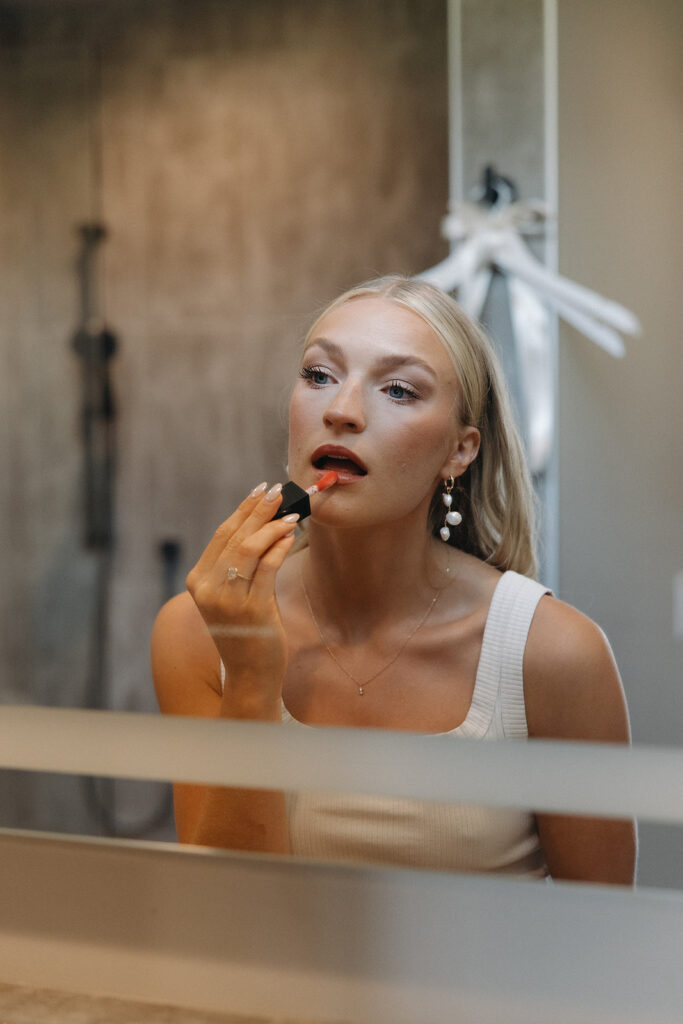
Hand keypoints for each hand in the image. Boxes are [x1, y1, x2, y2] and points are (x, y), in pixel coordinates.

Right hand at [185, 482, 298, 715]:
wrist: (250, 674)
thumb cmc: (246, 630)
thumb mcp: (232, 595)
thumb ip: (239, 564)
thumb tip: (263, 522)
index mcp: (198, 581)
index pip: (222, 535)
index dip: (243, 510)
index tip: (260, 491)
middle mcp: (207, 589)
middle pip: (235, 537)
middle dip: (259, 511)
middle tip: (278, 491)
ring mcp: (228, 601)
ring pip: (249, 549)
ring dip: (272, 526)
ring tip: (291, 512)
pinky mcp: (252, 610)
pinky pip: (267, 568)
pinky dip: (279, 547)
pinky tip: (291, 536)